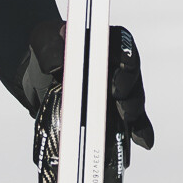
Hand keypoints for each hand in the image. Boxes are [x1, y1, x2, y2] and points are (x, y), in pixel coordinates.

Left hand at [29, 22, 153, 182]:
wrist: (39, 73)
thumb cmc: (45, 50)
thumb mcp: (41, 40)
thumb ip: (50, 48)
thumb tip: (57, 66)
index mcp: (104, 40)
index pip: (124, 47)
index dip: (126, 64)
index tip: (115, 84)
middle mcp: (117, 63)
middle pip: (133, 78)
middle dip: (131, 97)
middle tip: (122, 111)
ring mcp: (119, 87)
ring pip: (134, 101)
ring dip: (134, 116)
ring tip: (128, 129)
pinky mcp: (116, 109)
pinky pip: (133, 120)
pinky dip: (140, 131)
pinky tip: (142, 142)